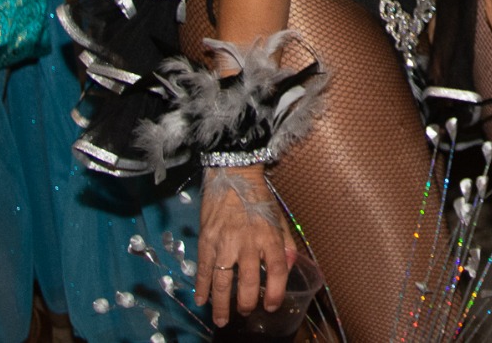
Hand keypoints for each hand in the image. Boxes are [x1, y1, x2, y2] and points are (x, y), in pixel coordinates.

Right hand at [194, 165, 297, 326]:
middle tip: (246, 312)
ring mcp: (225, 242)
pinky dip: (202, 288)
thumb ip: (286, 244)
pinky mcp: (206, 240)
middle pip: (249, 282)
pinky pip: (203, 270)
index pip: (277, 271)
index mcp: (270, 236)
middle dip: (247, 303)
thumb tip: (290, 268)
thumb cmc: (259, 197)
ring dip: (222, 305)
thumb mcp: (279, 217)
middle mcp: (248, 242)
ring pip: (223, 282)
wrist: (233, 174)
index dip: (276, 293)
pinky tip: (202, 300)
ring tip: (222, 319)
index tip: (272, 306)